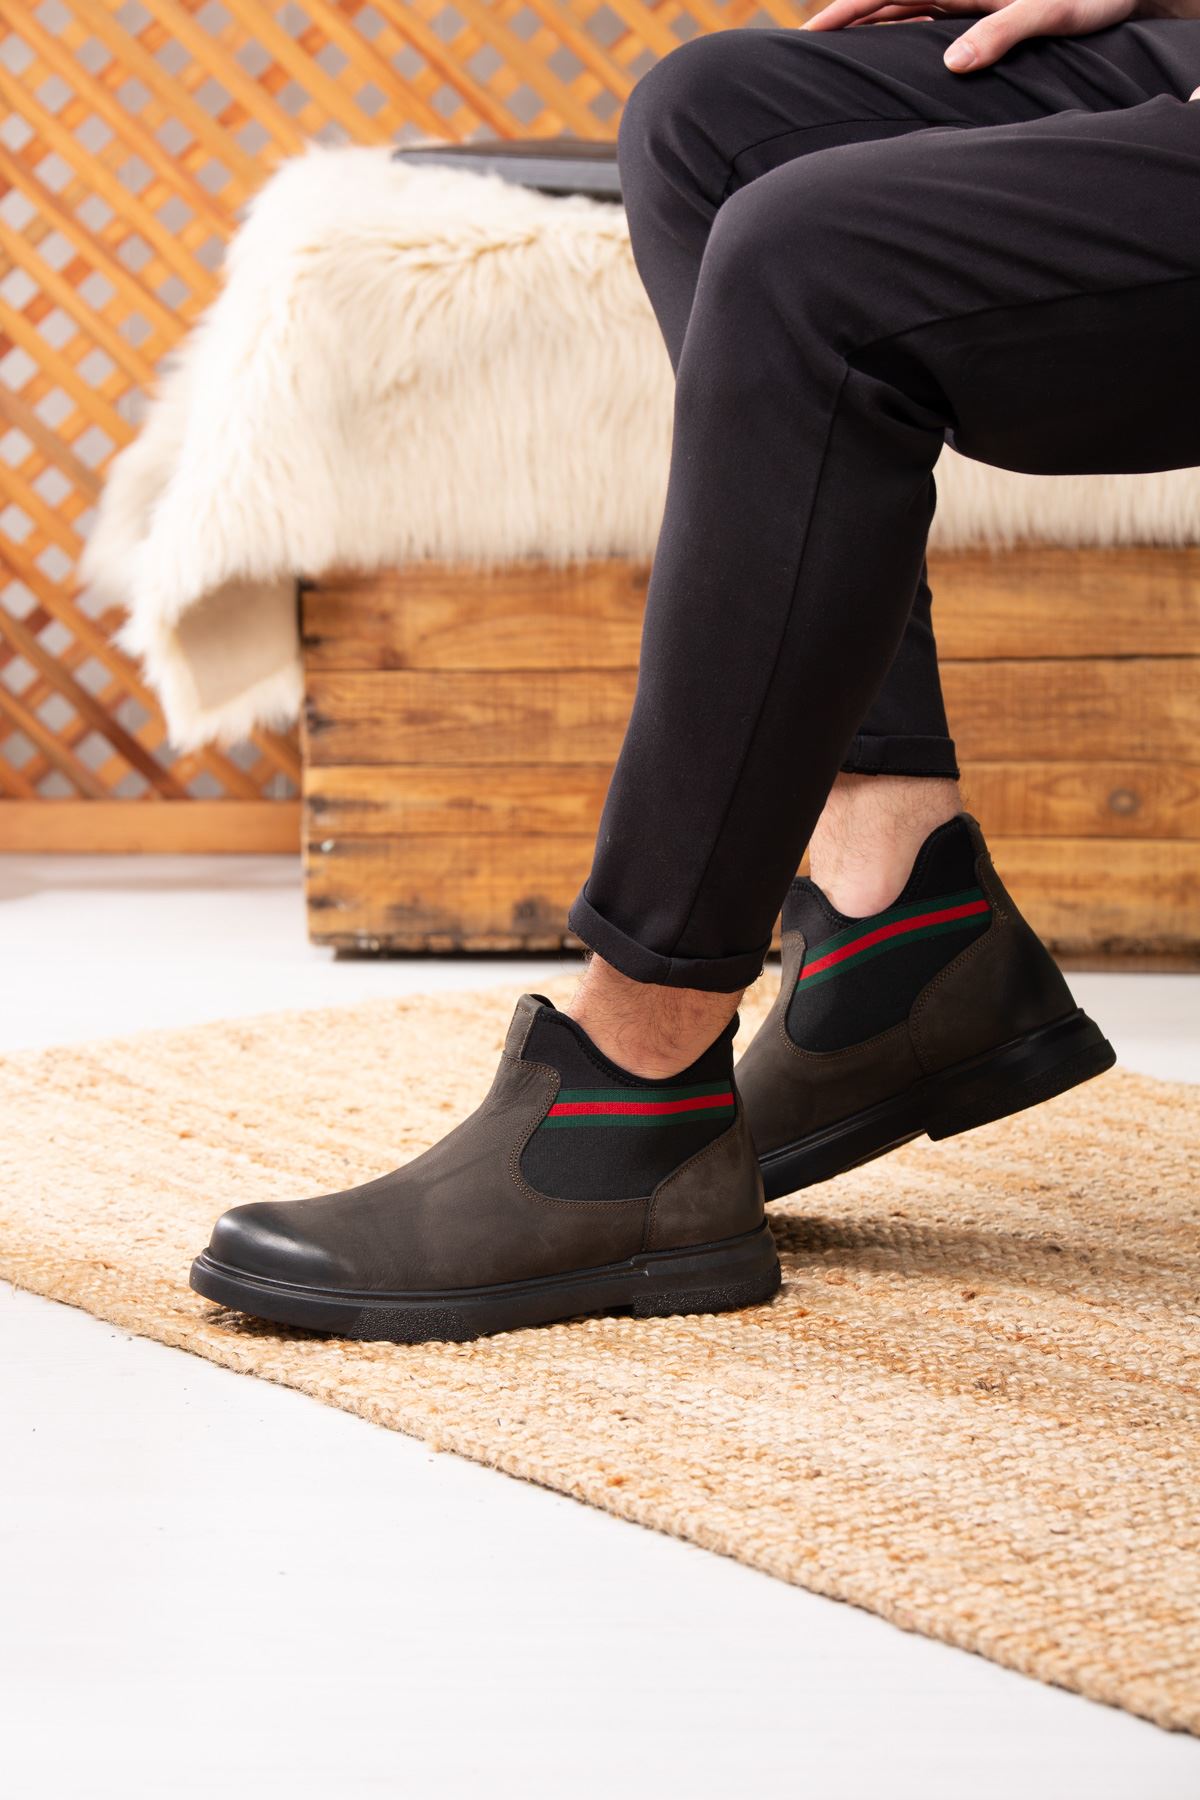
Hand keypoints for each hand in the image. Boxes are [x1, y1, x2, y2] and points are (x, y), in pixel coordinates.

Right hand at [803, 0, 1139, 72]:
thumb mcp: (1049, 12)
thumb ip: (1001, 33)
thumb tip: (952, 62)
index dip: (850, 6)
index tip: (815, 28)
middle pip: (887, 0)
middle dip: (845, 19)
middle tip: (805, 52)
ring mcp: (964, 1)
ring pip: (900, 13)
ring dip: (866, 32)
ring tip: (828, 62)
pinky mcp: (975, 15)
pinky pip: (922, 24)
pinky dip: (895, 37)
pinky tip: (877, 58)